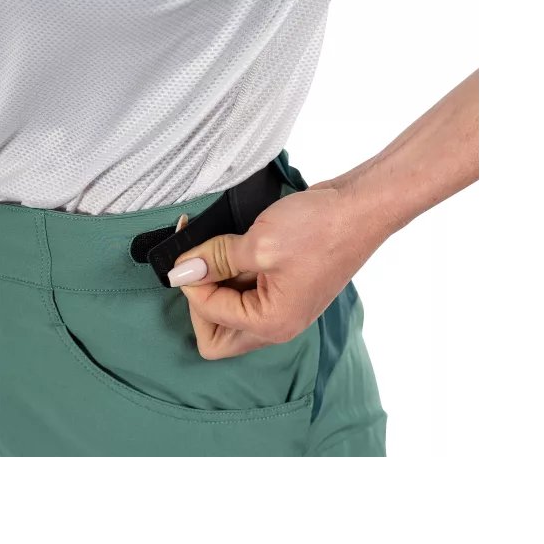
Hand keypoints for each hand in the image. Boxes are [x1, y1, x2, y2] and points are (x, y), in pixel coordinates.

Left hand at [170, 184, 378, 359]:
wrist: (362, 207)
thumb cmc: (321, 228)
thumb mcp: (258, 243)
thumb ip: (214, 261)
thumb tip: (181, 272)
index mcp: (272, 324)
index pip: (209, 317)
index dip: (192, 282)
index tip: (187, 251)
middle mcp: (278, 325)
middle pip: (217, 336)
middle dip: (200, 301)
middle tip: (199, 263)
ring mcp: (284, 308)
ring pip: (231, 314)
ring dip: (216, 283)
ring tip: (213, 245)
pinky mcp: (287, 289)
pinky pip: (248, 294)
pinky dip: (234, 272)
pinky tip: (232, 244)